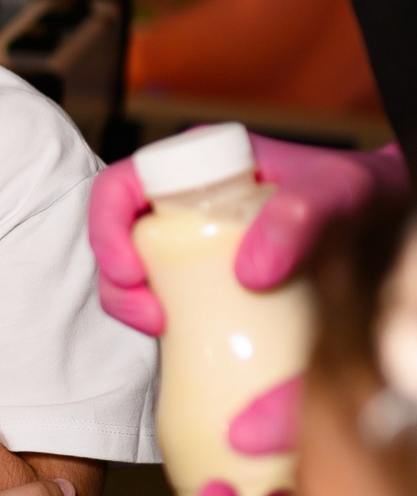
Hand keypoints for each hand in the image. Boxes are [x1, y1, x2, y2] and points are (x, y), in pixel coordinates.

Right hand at [88, 137, 403, 336]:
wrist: (393, 219)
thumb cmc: (368, 193)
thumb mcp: (340, 191)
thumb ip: (303, 215)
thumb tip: (251, 272)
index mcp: (200, 160)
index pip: (119, 186)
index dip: (108, 231)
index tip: (134, 273)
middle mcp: (188, 197)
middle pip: (118, 237)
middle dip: (118, 283)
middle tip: (151, 316)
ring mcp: (194, 237)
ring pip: (134, 270)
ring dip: (131, 305)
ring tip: (165, 329)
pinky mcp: (207, 273)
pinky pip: (164, 293)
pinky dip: (159, 318)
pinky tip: (180, 334)